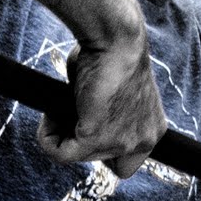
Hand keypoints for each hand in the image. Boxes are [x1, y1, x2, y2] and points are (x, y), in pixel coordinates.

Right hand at [37, 34, 165, 177]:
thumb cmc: (114, 52)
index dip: (101, 147)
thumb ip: (104, 113)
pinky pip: (60, 152)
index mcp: (152, 129)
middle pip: (97, 159)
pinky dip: (47, 137)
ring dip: (60, 133)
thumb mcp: (116, 91)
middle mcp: (142, 141)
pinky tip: (49, 114)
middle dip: (79, 138)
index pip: (126, 162)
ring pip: (76, 155)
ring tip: (57, 107)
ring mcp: (120, 143)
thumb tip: (78, 118)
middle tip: (68, 111)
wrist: (115, 38)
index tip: (87, 123)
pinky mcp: (95, 138)